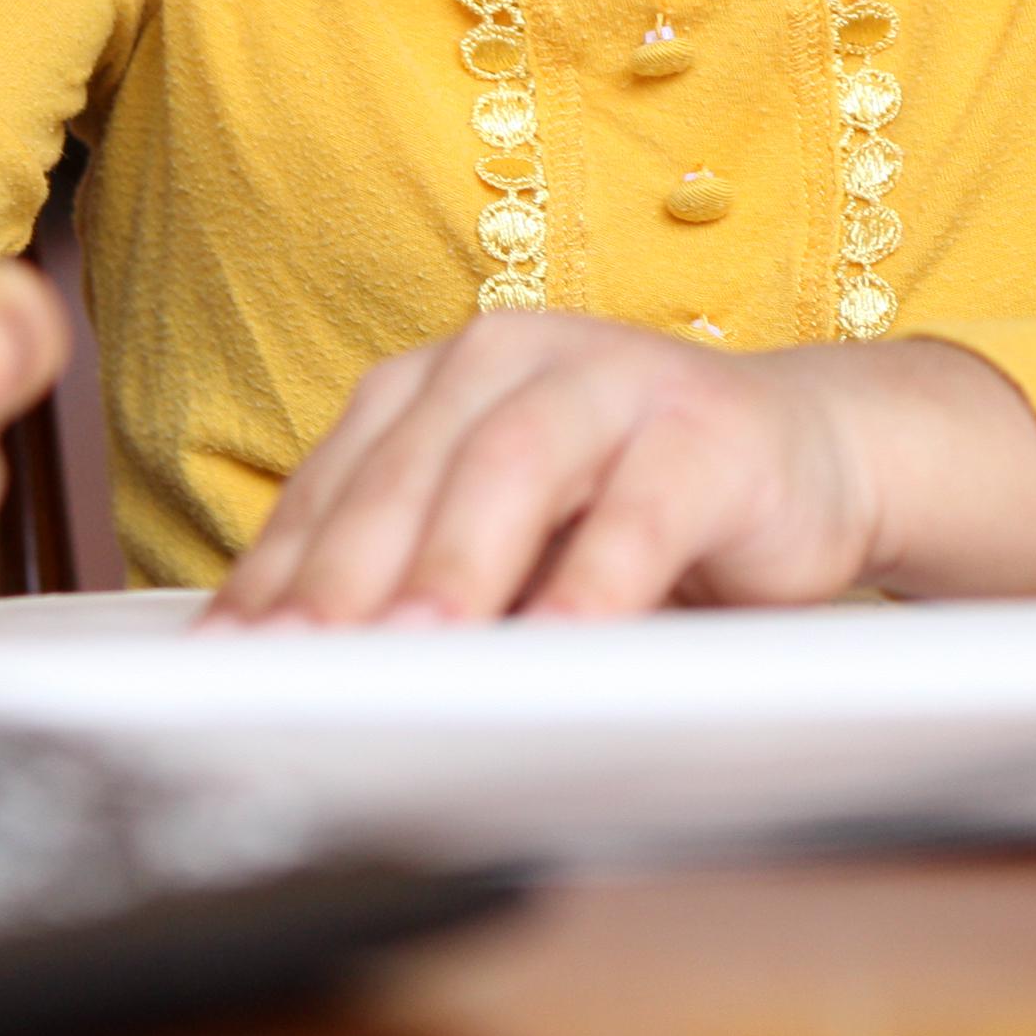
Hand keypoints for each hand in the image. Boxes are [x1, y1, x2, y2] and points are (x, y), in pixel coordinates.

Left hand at [207, 318, 1035, 627]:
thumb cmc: (626, 517)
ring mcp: (614, 381)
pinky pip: (641, 511)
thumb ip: (413, 580)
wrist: (807, 462)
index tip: (228, 668)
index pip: (336, 483)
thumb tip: (290, 677)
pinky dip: (596, 581)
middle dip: (345, 575)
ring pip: (513, 464)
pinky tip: (563, 646)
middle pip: (408, 468)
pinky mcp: (709, 430)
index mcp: (437, 381)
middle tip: (298, 667)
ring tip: (414, 651)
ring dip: (457, 564)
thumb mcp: (503, 545)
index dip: (278, 575)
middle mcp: (511, 359)